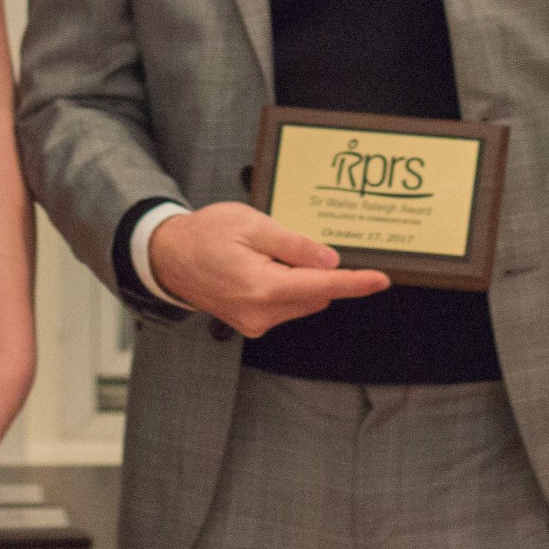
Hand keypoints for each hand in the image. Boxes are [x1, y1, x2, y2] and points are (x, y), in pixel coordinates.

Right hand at [147, 202, 389, 336]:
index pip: (322, 287)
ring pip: (301, 300)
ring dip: (299, 279)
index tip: (380, 280)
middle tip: (289, 243)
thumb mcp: (252, 225)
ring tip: (264, 252)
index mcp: (263, 287)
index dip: (355, 283)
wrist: (167, 257)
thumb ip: (294, 245)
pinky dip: (285, 286)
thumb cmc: (204, 235)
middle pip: (315, 294)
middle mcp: (261, 313)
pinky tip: (261, 266)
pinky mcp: (250, 323)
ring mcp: (255, 322)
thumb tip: (330, 262)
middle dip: (317, 272)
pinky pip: (284, 305)